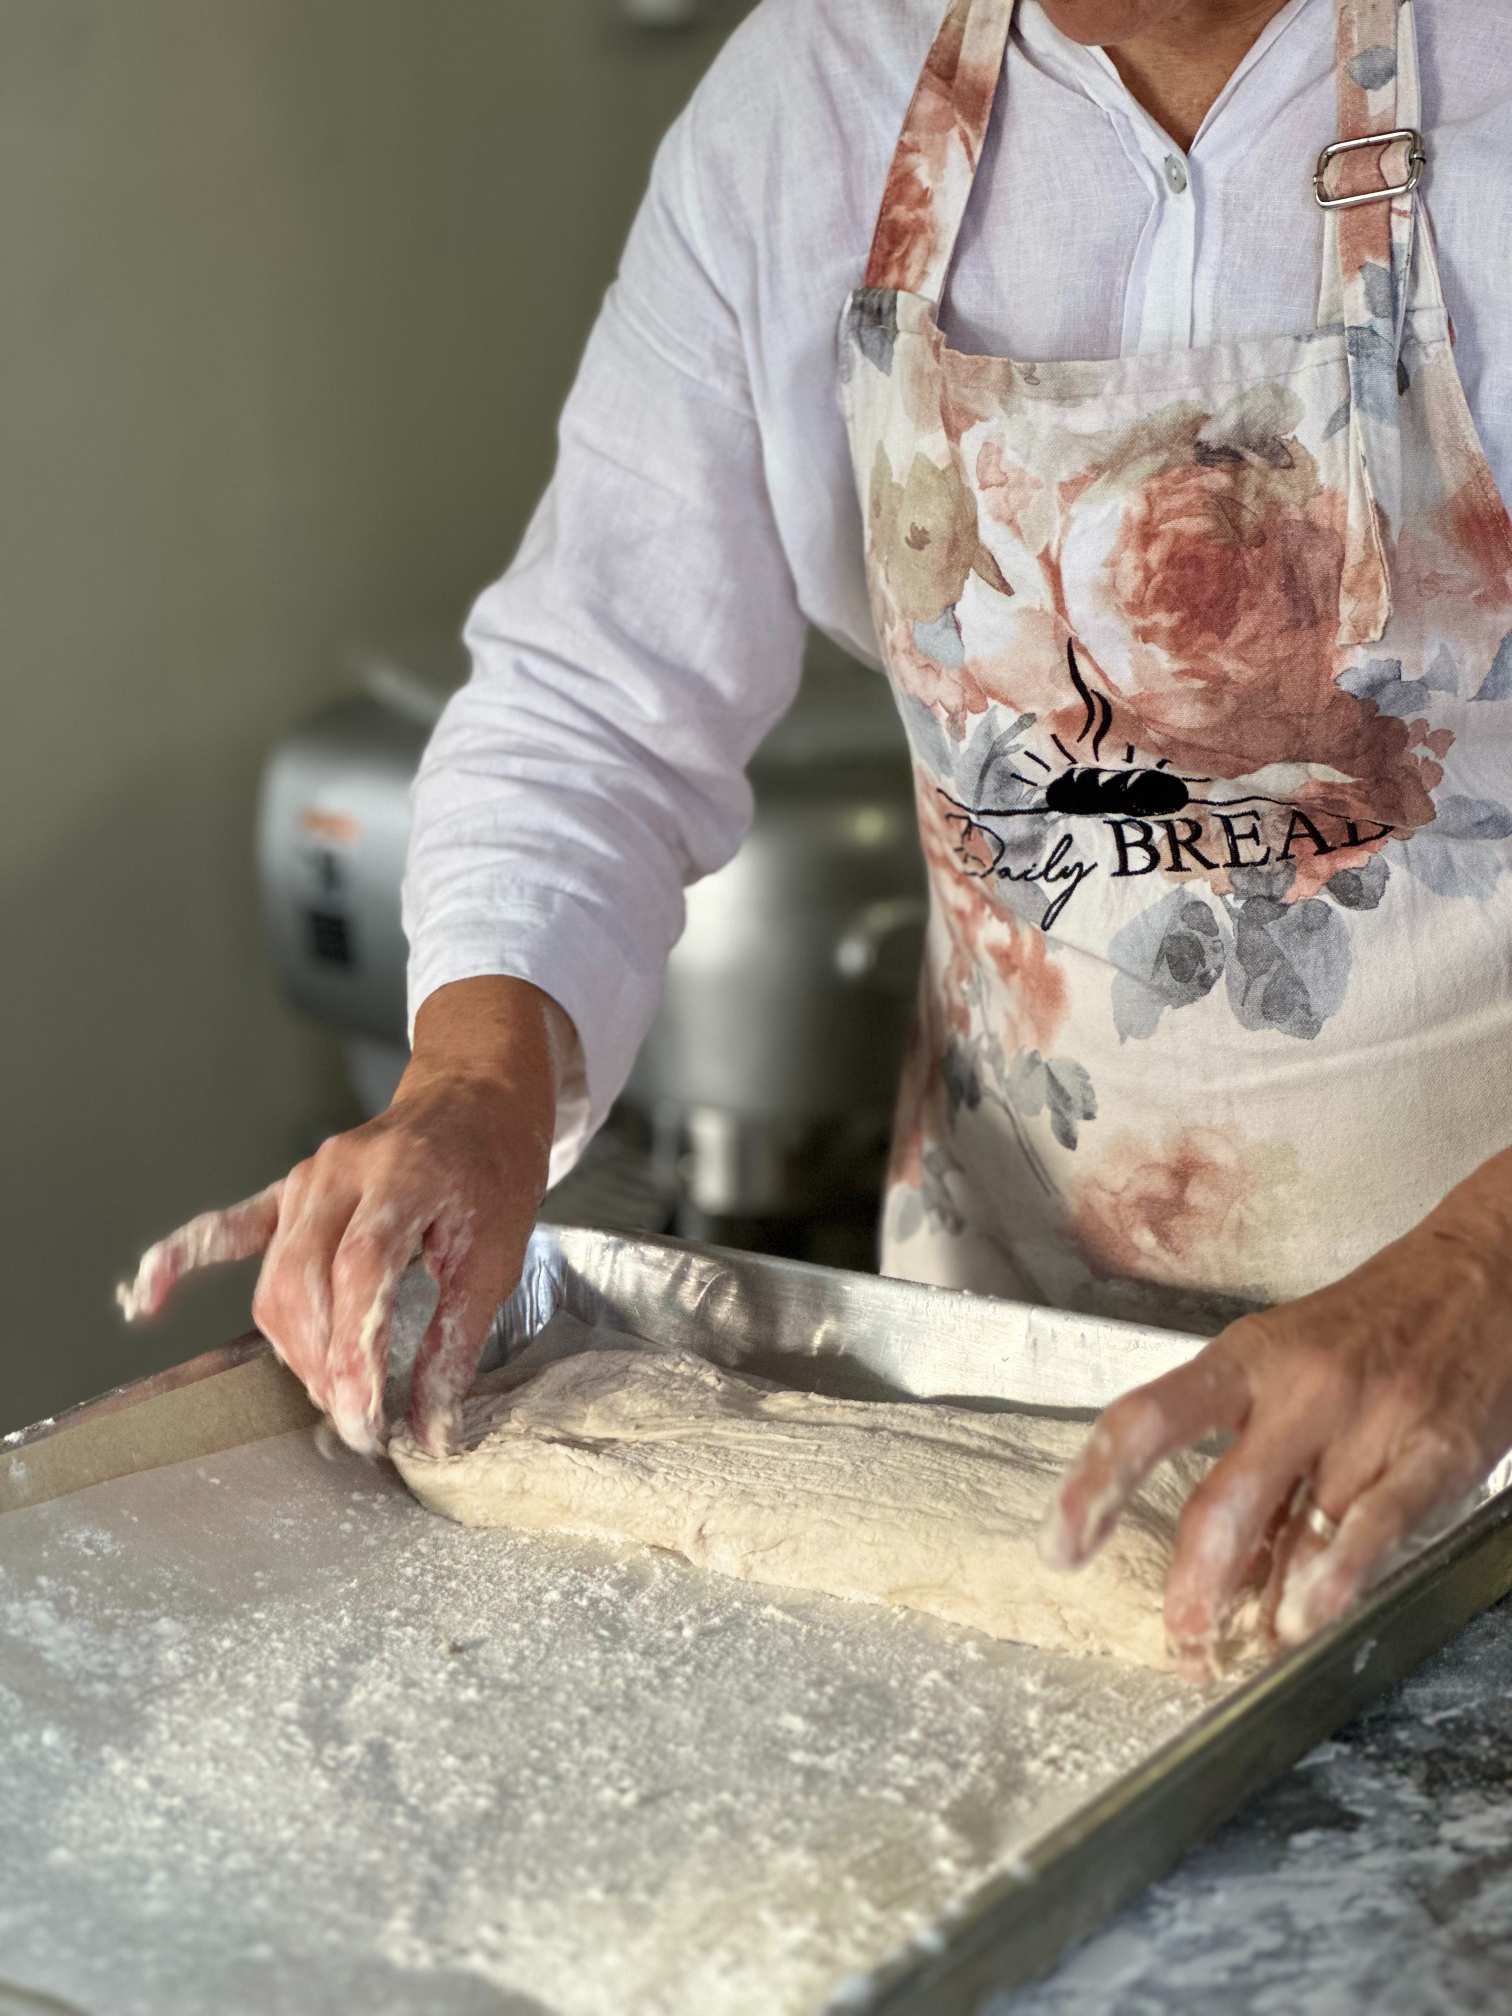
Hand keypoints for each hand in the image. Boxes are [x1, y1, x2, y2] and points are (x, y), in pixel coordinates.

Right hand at [117, 978, 570, 1457]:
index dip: (355, 1352)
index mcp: (403, 1177)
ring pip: (273, 1279)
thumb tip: (433, 1431)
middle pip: (305, 1284)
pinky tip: (147, 1300)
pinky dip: (183, 1263)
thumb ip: (457, 1343)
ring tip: (333, 1393)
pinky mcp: (288, 1191)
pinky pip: (226, 1231)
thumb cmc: (493, 1173)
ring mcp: (306, 1180)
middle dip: (324, 1366)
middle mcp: (341, 1174)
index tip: (366, 1417)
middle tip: (358, 1423)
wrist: (476, 1097)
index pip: (361, 1273)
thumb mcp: (497, 1256)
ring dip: (295, 1348)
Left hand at [1041, 1156, 1511, 1672]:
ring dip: (1261, 1607)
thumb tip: (1210, 1558)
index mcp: (1246, 1358)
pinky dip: (1334, 1583)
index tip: (1062, 1544)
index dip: (1097, 1484)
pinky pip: (1374, 1530)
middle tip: (1179, 1640)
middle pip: (1223, 1501)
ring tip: (1235, 1654)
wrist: (1484, 1277)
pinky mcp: (1432, 1455)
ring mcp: (1368, 1424)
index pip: (1149, 1418)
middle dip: (1193, 1585)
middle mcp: (1300, 1390)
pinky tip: (1304, 1621)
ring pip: (1297, 1531)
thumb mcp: (1286, 1360)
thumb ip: (1247, 1450)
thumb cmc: (1366, 1329)